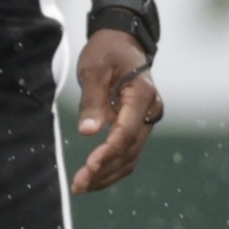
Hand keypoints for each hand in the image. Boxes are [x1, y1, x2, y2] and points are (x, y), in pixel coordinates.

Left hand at [70, 30, 162, 193]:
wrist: (122, 41)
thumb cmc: (107, 51)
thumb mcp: (94, 70)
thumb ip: (92, 101)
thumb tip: (89, 133)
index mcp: (142, 95)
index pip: (127, 131)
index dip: (109, 151)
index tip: (89, 165)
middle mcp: (149, 112)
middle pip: (130, 150)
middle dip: (105, 170)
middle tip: (78, 185)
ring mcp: (145, 121)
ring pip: (131, 156)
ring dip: (108, 174)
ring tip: (82, 187)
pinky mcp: (137, 126)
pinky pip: (128, 152)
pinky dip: (112, 167)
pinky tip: (93, 177)